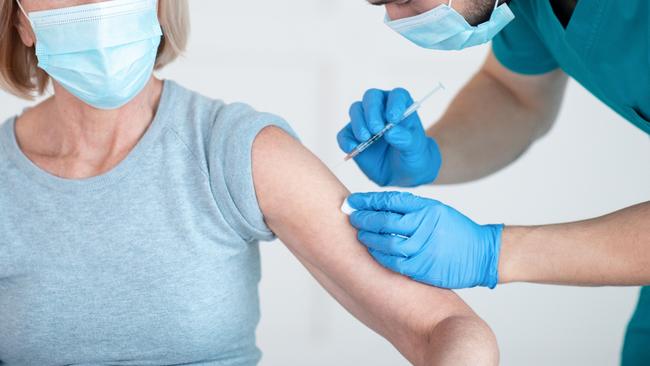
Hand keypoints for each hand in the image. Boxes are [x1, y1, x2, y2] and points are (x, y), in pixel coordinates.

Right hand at [337, 88, 441, 186]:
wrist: (401, 172)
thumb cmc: (412, 154)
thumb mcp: (414, 148)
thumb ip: (405, 139)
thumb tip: (390, 132)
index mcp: (400, 105)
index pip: (397, 96)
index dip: (395, 104)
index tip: (393, 118)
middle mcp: (381, 108)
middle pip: (371, 97)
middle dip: (372, 111)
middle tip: (376, 129)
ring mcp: (364, 120)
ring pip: (355, 110)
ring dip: (359, 123)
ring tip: (366, 138)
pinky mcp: (352, 136)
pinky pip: (344, 134)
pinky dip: (346, 140)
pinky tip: (352, 148)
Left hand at [347, 191, 502, 288]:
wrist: (482, 254)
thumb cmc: (457, 230)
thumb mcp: (437, 209)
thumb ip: (410, 208)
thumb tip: (377, 207)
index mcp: (426, 208)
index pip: (389, 201)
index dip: (367, 201)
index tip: (353, 201)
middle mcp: (424, 226)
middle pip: (384, 221)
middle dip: (364, 218)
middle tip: (352, 217)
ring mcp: (423, 248)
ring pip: (386, 242)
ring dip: (369, 238)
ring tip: (361, 235)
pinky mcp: (423, 268)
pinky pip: (394, 263)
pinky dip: (380, 257)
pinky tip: (373, 252)